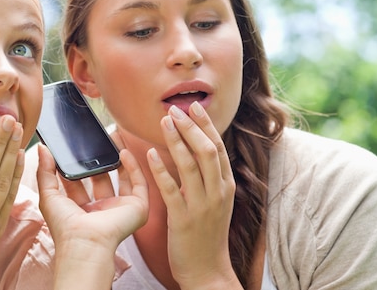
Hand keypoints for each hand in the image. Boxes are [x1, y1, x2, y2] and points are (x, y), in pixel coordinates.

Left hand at [37, 144, 147, 289]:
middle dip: (100, 158)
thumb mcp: (48, 195)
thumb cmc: (66, 227)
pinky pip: (139, 183)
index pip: (80, 182)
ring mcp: (120, 208)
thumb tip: (42, 148)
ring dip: (118, 158)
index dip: (78, 164)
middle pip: (103, 178)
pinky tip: (124, 152)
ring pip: (123, 178)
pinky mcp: (137, 207)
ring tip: (113, 138)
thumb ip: (45, 171)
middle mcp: (102, 210)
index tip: (75, 146)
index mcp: (81, 210)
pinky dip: (133, 167)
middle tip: (96, 139)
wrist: (86, 243)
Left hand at [147, 102, 240, 288]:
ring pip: (191, 166)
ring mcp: (202, 206)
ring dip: (177, 140)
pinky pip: (171, 189)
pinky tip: (150, 153)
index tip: (193, 107)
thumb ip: (208, 176)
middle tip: (175, 108)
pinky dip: (161, 169)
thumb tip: (195, 148)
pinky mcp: (183, 219)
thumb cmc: (207, 233)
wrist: (207, 270)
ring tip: (164, 122)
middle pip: (207, 151)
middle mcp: (218, 192)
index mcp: (226, 186)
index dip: (205, 125)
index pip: (218, 147)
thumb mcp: (215, 201)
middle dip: (191, 127)